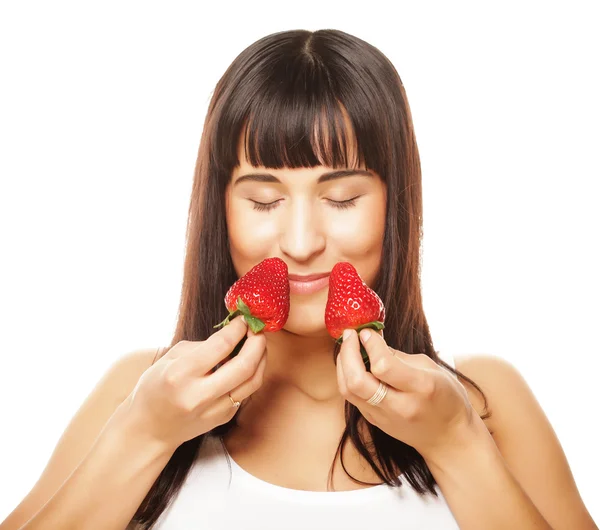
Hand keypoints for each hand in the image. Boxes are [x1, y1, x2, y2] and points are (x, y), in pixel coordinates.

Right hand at [120, 315, 266, 450]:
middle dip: (257, 342)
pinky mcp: (224, 418)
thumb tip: (232, 334)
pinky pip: (246, 391)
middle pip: (244, 366)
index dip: (237, 329)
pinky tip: (247, 362)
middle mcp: (199, 395)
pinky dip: (251, 373)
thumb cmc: (155, 388)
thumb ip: (201, 346)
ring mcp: (214, 410)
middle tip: (257, 329)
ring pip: (253, 381)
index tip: (242, 319)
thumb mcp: (169, 359)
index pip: (220, 346)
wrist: (150, 430)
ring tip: (257, 344)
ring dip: (261, 358)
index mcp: (180, 375)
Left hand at [336, 328, 476, 460]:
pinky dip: (347, 376)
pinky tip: (352, 363)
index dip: (371, 344)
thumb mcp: (431, 368)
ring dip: (343, 364)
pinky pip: (352, 397)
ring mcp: (384, 417)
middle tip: (350, 334)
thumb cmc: (446, 398)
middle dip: (347, 353)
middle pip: (357, 381)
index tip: (368, 332)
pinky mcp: (374, 422)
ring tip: (348, 346)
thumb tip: (371, 340)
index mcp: (420, 388)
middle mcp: (399, 406)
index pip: (383, 365)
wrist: (448, 438)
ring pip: (348, 390)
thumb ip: (398, 356)